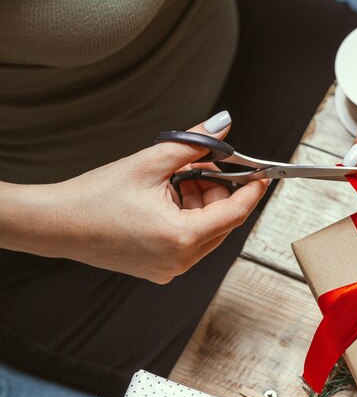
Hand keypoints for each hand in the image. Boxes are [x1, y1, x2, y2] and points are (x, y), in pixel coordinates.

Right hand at [38, 112, 267, 283]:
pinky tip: (167, 200)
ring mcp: (169, 269)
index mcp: (181, 238)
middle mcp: (179, 261)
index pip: (235, 213)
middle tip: (200, 166)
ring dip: (201, 203)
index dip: (251, 191)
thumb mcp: (150, 163)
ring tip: (174, 181)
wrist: (56, 224)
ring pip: (207, 232)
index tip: (261, 175)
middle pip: (222, 222)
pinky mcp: (159, 270)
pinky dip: (188, 219)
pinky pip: (190, 242)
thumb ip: (193, 144)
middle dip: (218, 191)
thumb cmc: (95, 197)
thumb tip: (222, 126)